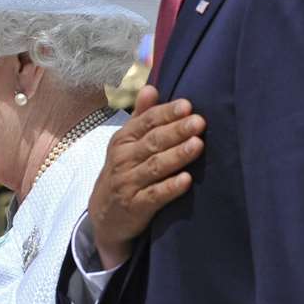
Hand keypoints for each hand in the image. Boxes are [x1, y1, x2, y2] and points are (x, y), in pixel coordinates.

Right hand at [88, 84, 204, 269]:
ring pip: (155, 166)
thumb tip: (151, 87)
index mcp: (122, 140)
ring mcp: (128, 183)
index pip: (145, 122)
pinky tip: (187, 180)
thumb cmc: (122, 173)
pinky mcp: (135, 207)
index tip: (187, 105)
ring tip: (198, 145)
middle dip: (176, 131)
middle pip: (152, 142)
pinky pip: (154, 196)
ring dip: (177, 155)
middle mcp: (123, 159)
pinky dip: (170, 188)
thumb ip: (141, 116)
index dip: (166, 113)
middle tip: (199, 122)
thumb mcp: (125, 144)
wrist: (104, 216)